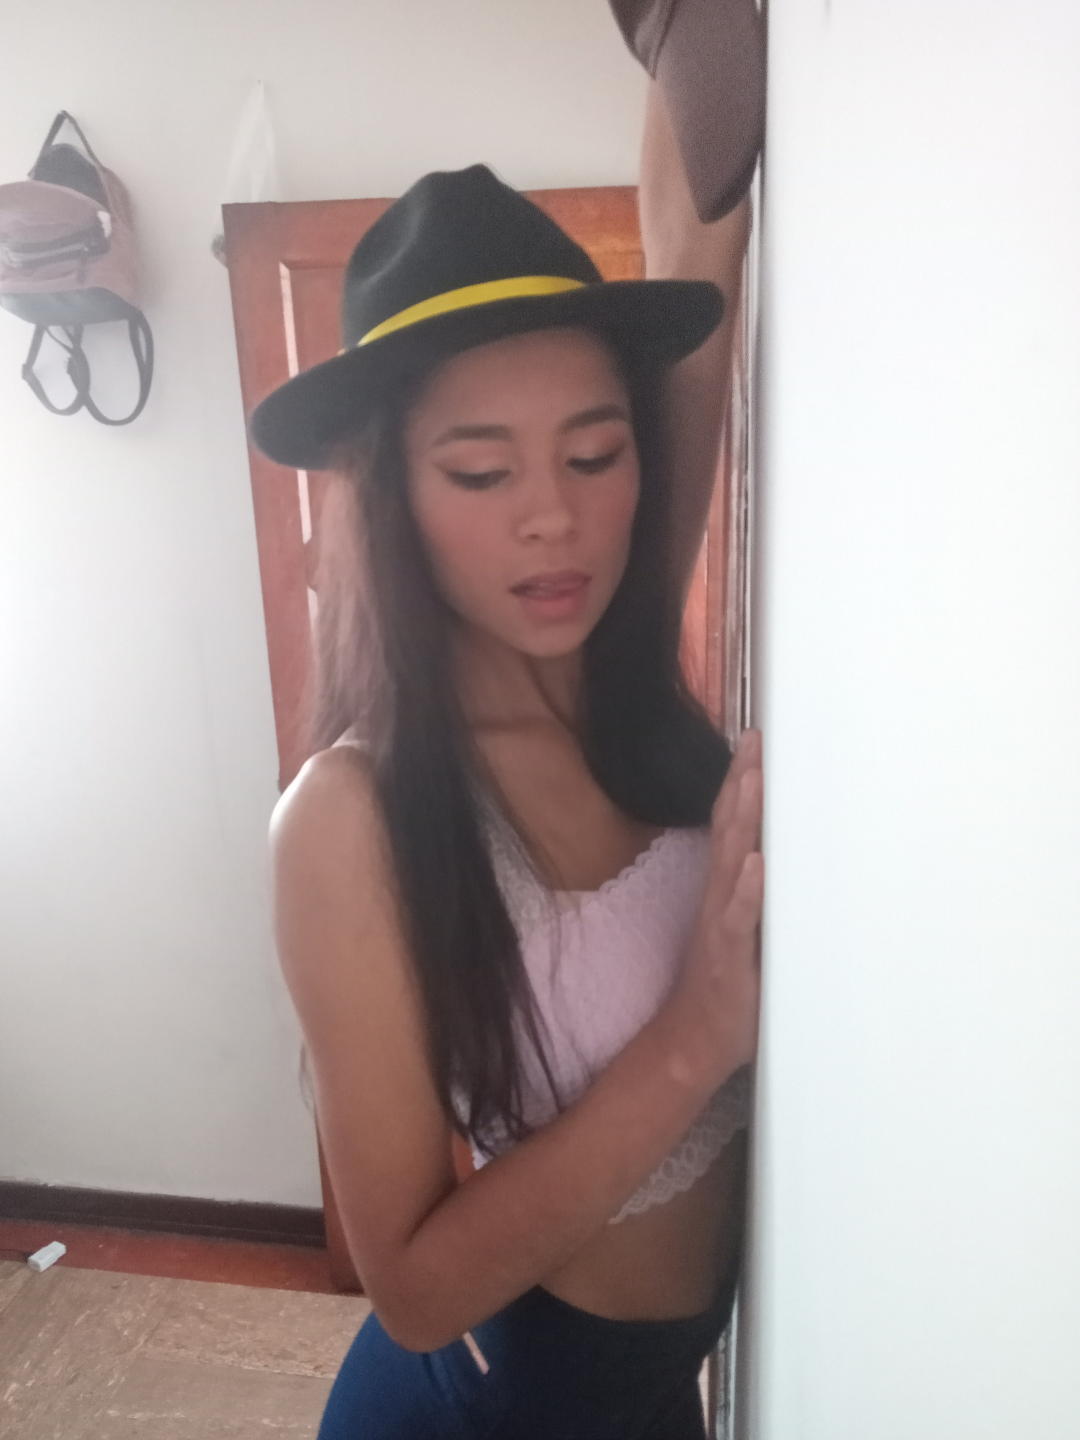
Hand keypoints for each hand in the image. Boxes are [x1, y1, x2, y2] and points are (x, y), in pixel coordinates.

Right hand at [664, 728, 763, 1089]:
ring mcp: (721, 924)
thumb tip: (791, 858)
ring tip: (754, 782)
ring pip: (731, 863)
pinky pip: (737, 918)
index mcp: (726, 889)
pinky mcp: (729, 955)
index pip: (731, 826)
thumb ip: (765, 896)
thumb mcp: (750, 931)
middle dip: (743, 784)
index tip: (755, 744)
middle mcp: (719, 897)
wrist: (694, 1039)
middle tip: (756, 743)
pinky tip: (756, 864)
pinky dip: (746, 890)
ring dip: (743, 821)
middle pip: (729, 830)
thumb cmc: (730, 985)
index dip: (741, 783)